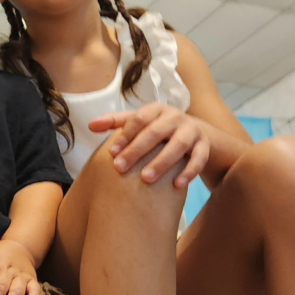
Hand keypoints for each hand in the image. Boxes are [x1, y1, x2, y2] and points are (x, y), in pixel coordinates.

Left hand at [88, 103, 208, 187]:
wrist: (196, 133)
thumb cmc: (158, 129)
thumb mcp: (139, 122)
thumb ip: (115, 122)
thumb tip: (90, 126)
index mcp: (156, 109)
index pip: (139, 119)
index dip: (125, 135)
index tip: (111, 153)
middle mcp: (175, 117)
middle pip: (156, 132)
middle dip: (137, 150)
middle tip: (120, 168)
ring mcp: (192, 131)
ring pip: (178, 145)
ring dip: (162, 162)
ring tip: (146, 179)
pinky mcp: (204, 146)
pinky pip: (199, 158)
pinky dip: (189, 171)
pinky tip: (177, 185)